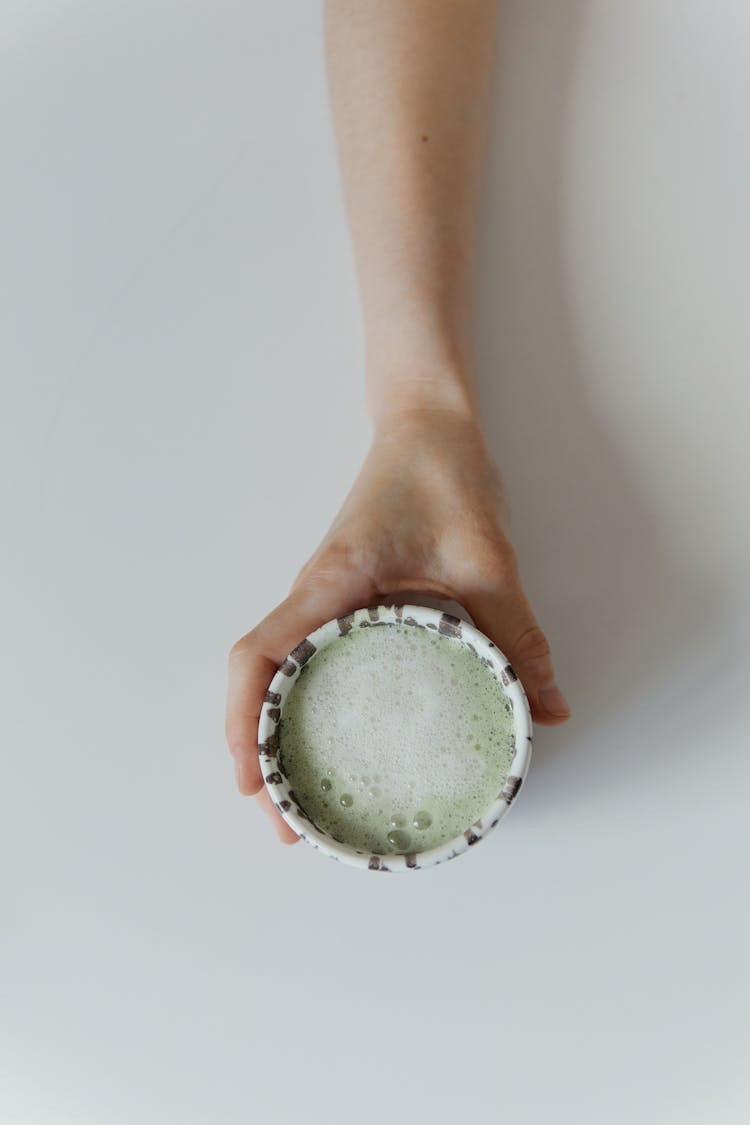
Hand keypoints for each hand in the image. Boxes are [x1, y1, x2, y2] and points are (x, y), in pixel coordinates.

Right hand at [225, 407, 570, 842]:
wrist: (429, 423)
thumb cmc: (442, 474)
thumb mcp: (486, 559)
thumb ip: (516, 636)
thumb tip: (547, 711)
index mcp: (330, 585)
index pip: (259, 656)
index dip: (243, 722)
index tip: (252, 782)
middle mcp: (313, 597)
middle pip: (256, 681)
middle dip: (257, 756)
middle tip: (288, 823)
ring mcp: (322, 599)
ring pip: (275, 675)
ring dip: (273, 735)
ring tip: (300, 799)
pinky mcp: (342, 599)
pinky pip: (306, 659)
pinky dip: (301, 705)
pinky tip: (334, 738)